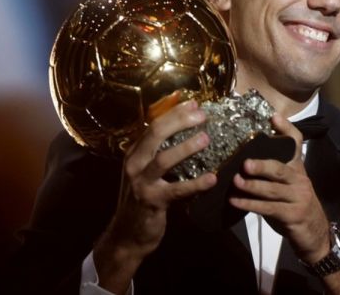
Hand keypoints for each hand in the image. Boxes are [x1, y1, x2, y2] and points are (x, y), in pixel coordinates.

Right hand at [94, 100, 216, 292]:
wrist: (127, 235)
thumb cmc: (142, 200)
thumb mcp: (145, 173)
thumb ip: (159, 155)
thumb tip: (186, 134)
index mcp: (134, 154)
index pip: (153, 126)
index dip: (173, 113)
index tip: (194, 103)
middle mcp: (134, 164)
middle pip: (155, 135)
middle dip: (179, 122)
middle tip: (202, 114)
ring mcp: (141, 183)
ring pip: (163, 159)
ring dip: (186, 147)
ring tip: (205, 138)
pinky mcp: (152, 201)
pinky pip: (176, 190)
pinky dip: (195, 184)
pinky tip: (212, 179)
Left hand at [229, 114, 330, 263]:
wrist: (314, 232)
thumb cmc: (294, 204)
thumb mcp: (286, 185)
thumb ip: (272, 172)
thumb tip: (243, 159)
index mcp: (297, 168)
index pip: (295, 143)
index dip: (286, 129)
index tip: (273, 117)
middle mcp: (299, 180)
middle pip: (281, 169)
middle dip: (262, 165)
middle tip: (245, 163)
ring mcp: (298, 198)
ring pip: (273, 190)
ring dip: (252, 186)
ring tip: (236, 182)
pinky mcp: (292, 215)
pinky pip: (269, 208)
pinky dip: (250, 205)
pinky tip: (236, 202)